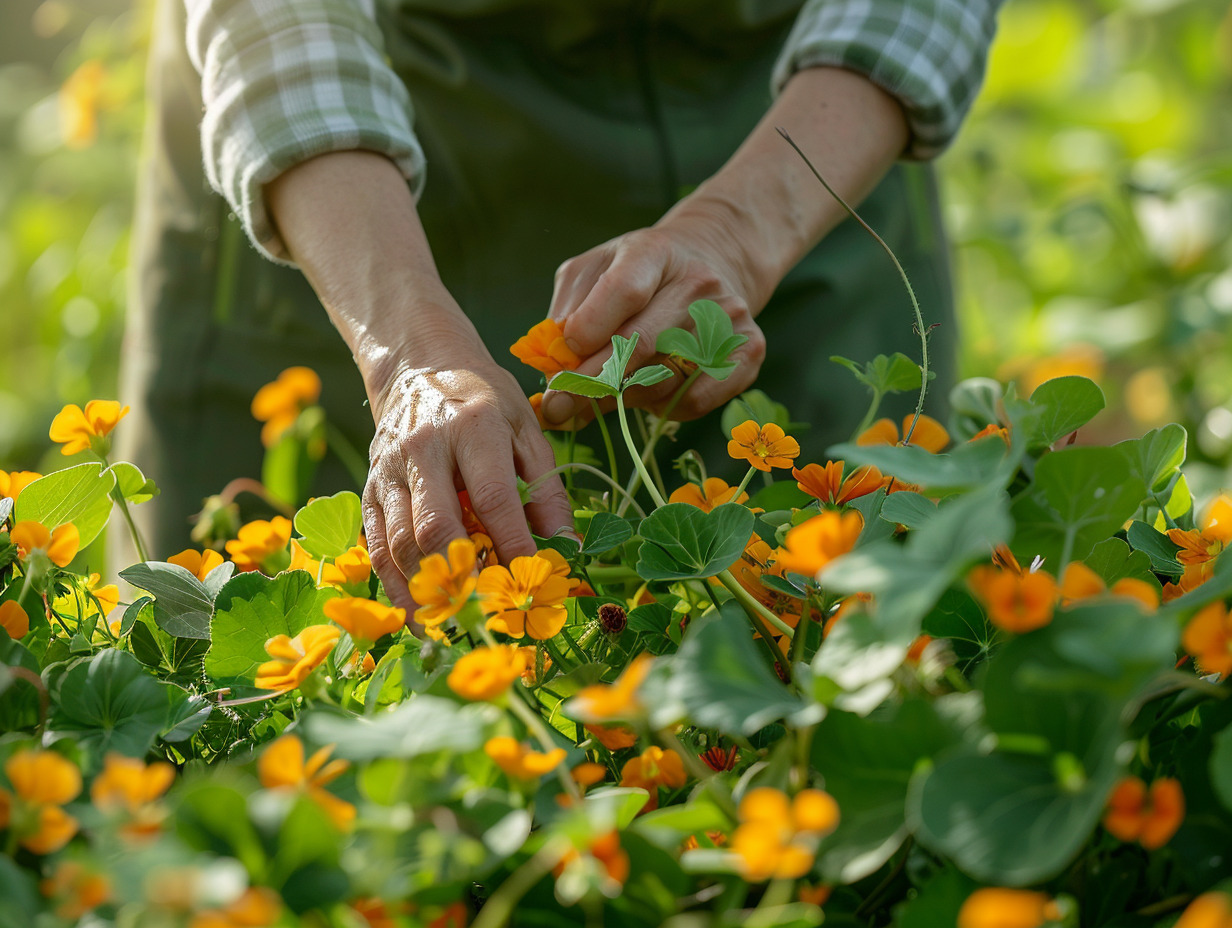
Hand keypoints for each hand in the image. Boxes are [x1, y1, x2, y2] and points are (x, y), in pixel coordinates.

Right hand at [264, 152, 573, 631]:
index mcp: (473, 426)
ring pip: (402, 543)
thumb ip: (547, 487)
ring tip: (458, 627)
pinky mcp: (370, 489)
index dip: (514, 545)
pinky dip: (398, 588)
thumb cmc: (484, 399)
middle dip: (464, 577)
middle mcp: (424, 448)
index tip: (532, 583)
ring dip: (429, 592)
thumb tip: (567, 548)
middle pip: (437, 526)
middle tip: (491, 616)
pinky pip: (378, 547)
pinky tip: (419, 616)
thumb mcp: (527, 428)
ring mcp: (390, 471)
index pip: (493, 497)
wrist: (418, 365)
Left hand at [541, 199, 768, 425]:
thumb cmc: (638, 274)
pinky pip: (694, 401)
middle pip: (642, 344)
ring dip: (621, 398)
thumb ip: (566, 312)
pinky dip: (660, 409)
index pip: (624, 291)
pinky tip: (646, 393)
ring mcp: (729, 318)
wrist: (712, 262)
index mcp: (654, 251)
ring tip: (601, 394)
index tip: (564, 357)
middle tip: (560, 405)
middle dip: (592, 381)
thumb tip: (551, 369)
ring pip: (663, 380)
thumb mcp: (594, 271)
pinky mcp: (749, 351)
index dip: (589, 330)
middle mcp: (698, 282)